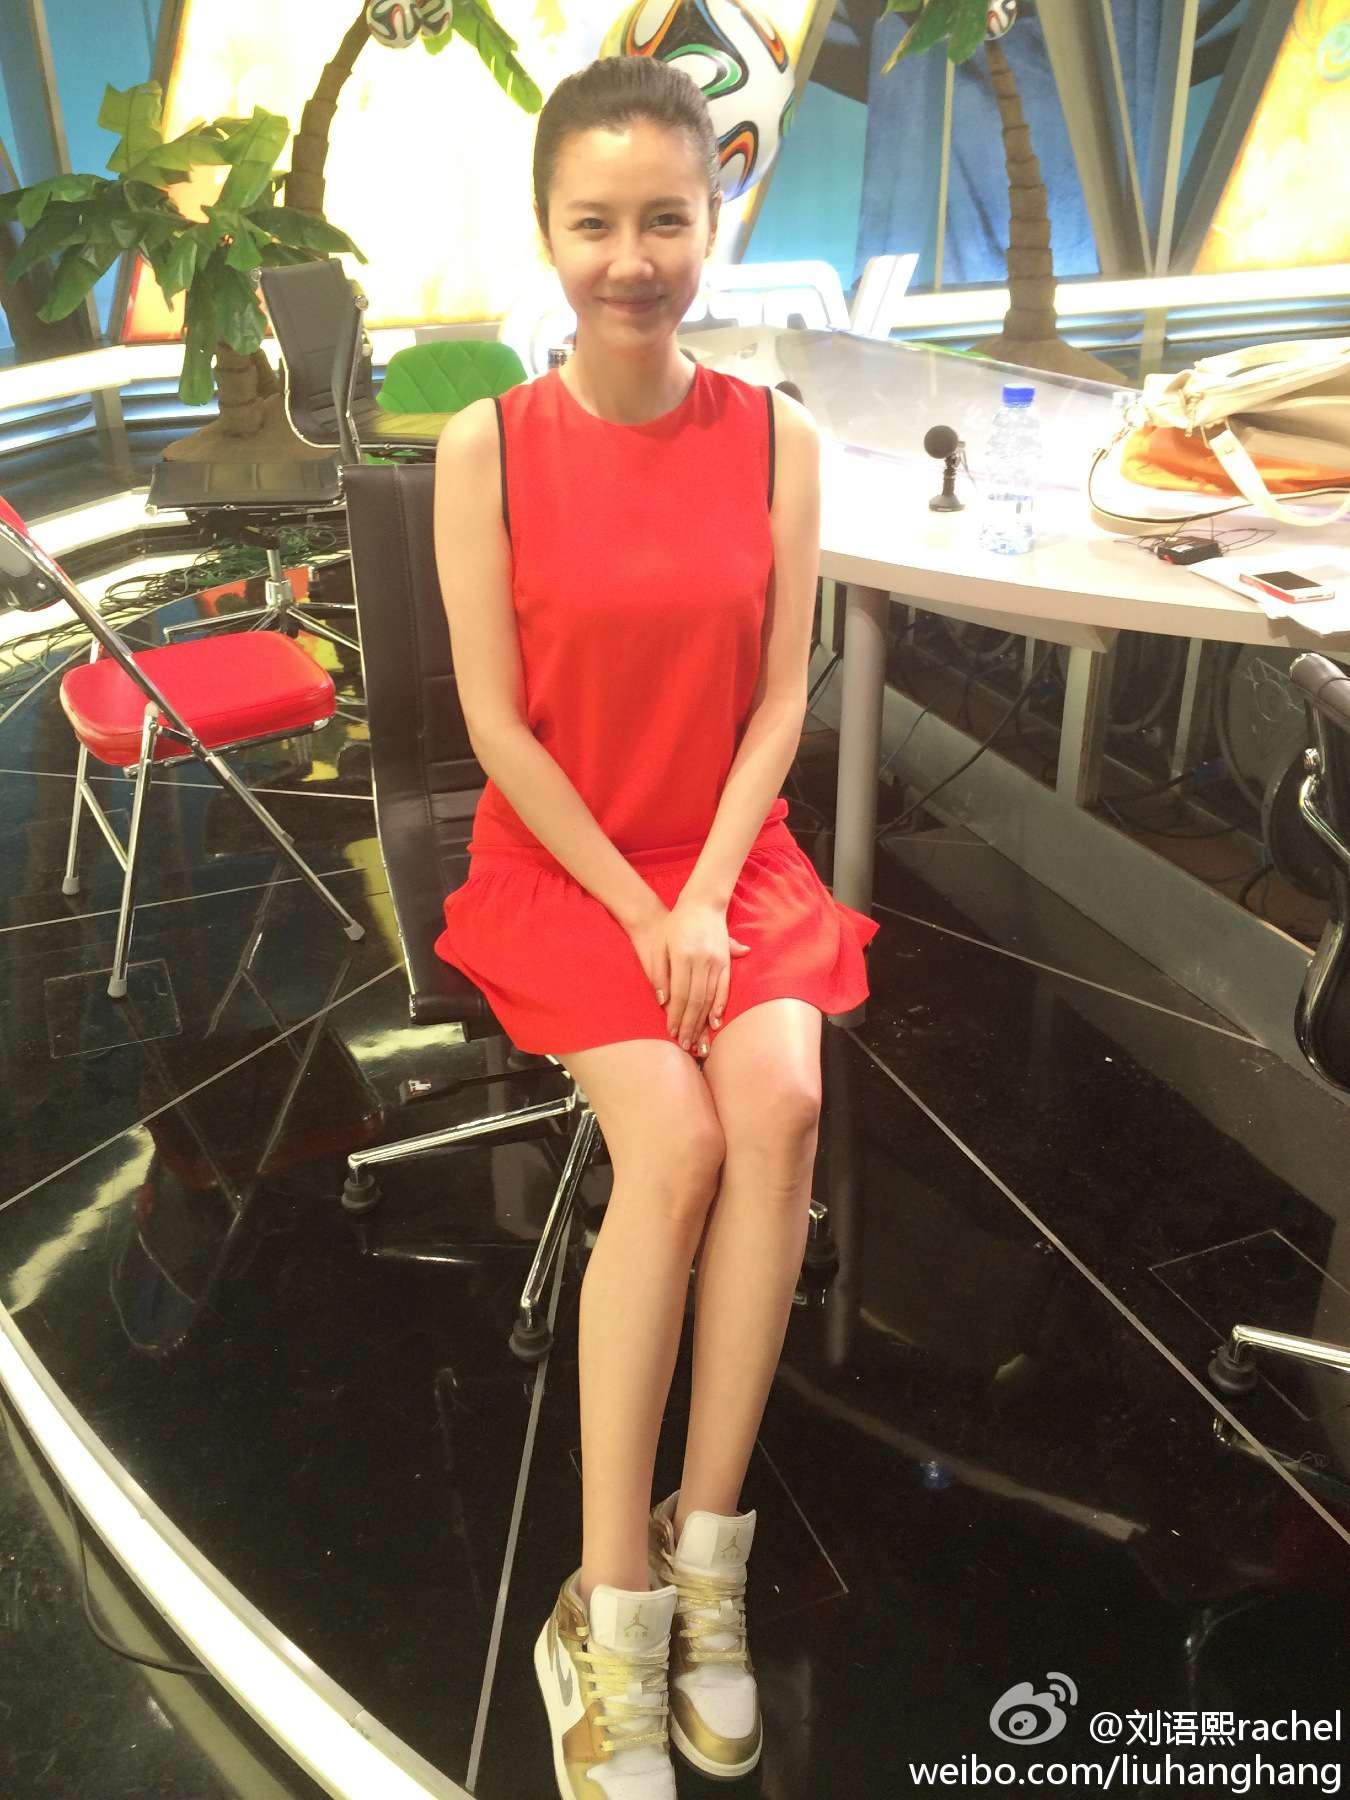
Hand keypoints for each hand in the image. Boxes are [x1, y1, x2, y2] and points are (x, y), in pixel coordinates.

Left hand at [622, 894, 750, 1054]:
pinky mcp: (726, 961)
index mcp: (684, 957)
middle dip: (690, 1025)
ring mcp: (717, 962)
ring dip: (703, 1021)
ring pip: (710, 998)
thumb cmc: (674, 925)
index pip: (680, 995)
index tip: (671, 1032)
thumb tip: (662, 1001)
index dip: (675, 1016)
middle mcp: (702, 961)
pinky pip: (724, 988)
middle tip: (685, 1045)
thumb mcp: (661, 945)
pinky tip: (715, 1021)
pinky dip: (720, 1006)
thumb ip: (659, 973)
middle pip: (696, 1001)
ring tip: (699, 1041)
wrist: (701, 903)